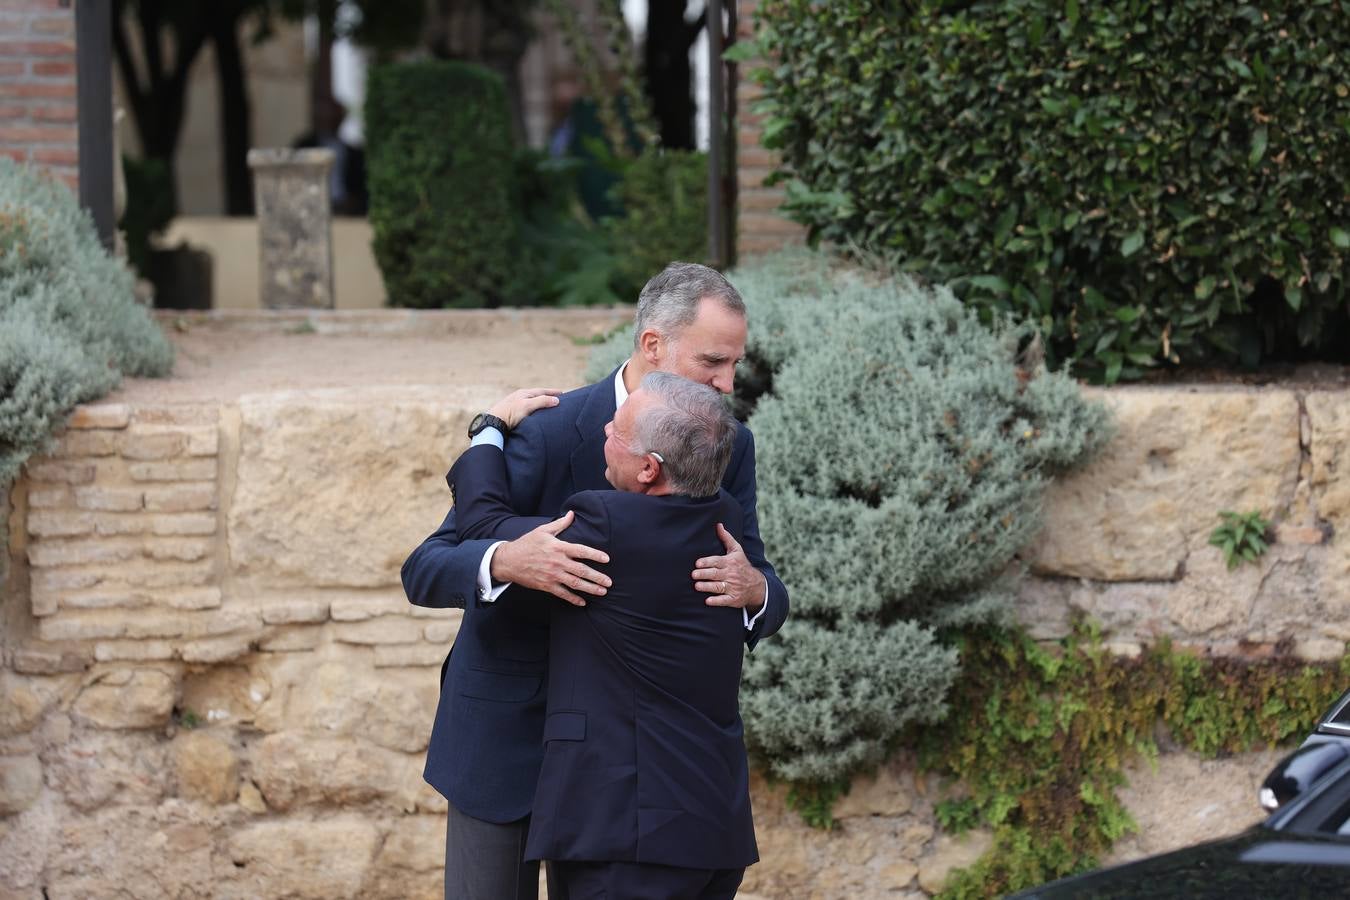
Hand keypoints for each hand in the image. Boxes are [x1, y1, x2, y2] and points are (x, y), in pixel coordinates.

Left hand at [488, 388, 562, 429]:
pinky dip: (534, 410)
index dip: (552, 392)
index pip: (542, 391)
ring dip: (540, 403)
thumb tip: (557, 400)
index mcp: (524, 393)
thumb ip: (542, 401)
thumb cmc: (510, 413)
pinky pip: (527, 409)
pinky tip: (534, 414)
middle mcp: (519, 397)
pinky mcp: (512, 413)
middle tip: (557, 398)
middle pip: (537, 395)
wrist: (494, 423)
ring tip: (547, 406)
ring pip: (531, 402)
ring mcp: (515, 405)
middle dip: (547, 396)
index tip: (562, 393)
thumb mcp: (527, 406)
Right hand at [490, 511, 610, 606]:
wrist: (508, 560)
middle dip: (597, 577)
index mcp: (558, 547)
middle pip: (581, 570)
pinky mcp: (546, 585)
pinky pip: (562, 594)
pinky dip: (573, 599)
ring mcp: (552, 575)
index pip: (581, 551)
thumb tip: (572, 513)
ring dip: (590, 588)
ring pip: (575, 583)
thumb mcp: (543, 531)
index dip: (595, 555)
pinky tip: (583, 603)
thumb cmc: (527, 543)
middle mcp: (557, 562)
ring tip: (602, 591)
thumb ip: (560, 524)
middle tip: (609, 582)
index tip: (607, 559)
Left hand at [692, 523, 765, 611]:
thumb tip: (718, 525)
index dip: (707, 562)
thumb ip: (726, 538)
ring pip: (718, 587)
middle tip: (694, 575)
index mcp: (730, 562)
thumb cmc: (742, 566)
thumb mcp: (737, 551)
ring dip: (707, 587)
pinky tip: (708, 601)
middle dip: (704, 574)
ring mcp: (733, 587)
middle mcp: (731, 575)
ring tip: (697, 586)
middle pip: (715, 574)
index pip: (717, 561)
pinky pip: (724, 600)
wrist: (757, 585)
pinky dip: (716, 601)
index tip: (698, 563)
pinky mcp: (733, 599)